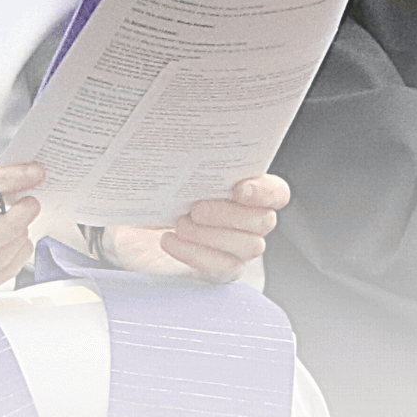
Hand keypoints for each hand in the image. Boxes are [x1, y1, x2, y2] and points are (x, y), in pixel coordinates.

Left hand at [109, 174, 289, 283]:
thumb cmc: (163, 195)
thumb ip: (191, 161)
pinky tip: (169, 238)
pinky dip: (193, 252)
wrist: (139, 226)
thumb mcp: (175, 173)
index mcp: (251, 191)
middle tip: (196, 207)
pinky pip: (220, 267)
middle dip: (229, 214)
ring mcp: (239, 250)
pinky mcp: (220, 271)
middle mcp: (252, 222)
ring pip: (248, 246)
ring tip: (180, 223)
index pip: (277, 193)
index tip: (238, 188)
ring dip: (210, 235)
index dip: (264, 192)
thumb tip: (187, 144)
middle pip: (264, 221)